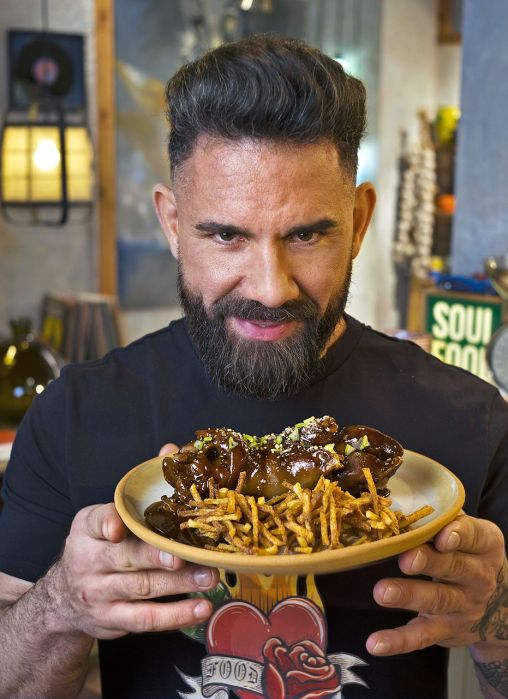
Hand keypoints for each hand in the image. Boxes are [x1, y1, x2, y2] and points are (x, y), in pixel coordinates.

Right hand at [45, 442, 218, 639]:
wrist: (64, 598)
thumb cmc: (100, 546)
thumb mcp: (107, 515)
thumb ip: (140, 488)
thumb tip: (172, 449)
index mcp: (87, 530)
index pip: (95, 522)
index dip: (107, 523)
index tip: (118, 526)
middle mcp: (89, 562)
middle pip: (125, 559)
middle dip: (155, 556)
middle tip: (184, 554)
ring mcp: (100, 594)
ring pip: (142, 589)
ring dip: (179, 584)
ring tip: (210, 576)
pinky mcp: (114, 620)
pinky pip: (147, 620)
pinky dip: (176, 616)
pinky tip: (202, 608)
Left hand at [366, 513, 506, 655]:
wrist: (501, 609)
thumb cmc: (472, 556)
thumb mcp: (472, 536)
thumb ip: (446, 518)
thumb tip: (406, 497)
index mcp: (485, 545)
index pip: (474, 537)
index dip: (458, 535)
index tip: (441, 536)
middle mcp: (478, 576)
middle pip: (452, 567)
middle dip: (429, 562)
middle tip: (405, 558)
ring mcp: (462, 606)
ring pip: (435, 600)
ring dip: (408, 596)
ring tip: (382, 592)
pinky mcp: (445, 630)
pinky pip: (421, 636)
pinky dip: (398, 641)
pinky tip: (375, 643)